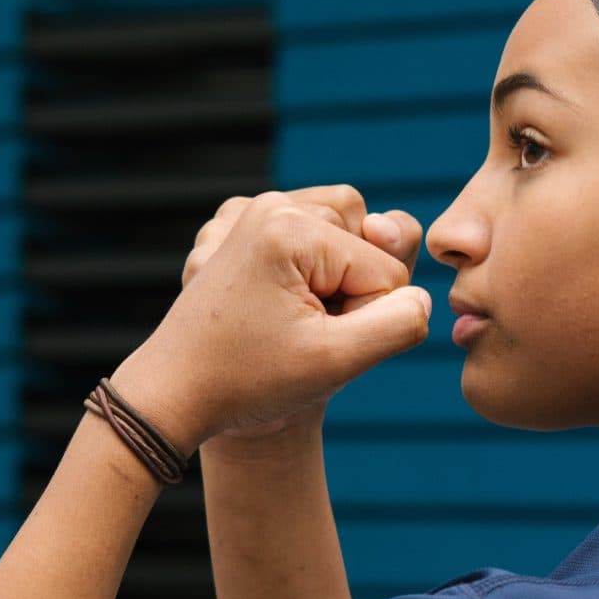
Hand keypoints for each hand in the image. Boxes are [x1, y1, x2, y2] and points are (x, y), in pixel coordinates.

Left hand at [112, 188, 428, 454]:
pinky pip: (305, 232)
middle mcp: (268, 204)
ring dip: (336, 274)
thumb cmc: (250, 382)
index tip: (313, 344)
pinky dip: (306, 266)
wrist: (176, 394)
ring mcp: (247, 210)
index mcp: (290, 227)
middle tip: (305, 331)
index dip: (363, 320)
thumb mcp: (337, 361)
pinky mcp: (238, 225)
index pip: (384, 270)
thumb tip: (421, 295)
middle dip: (352, 288)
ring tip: (296, 316)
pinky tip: (277, 302)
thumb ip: (400, 322)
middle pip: (367, 235)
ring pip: (342, 227)